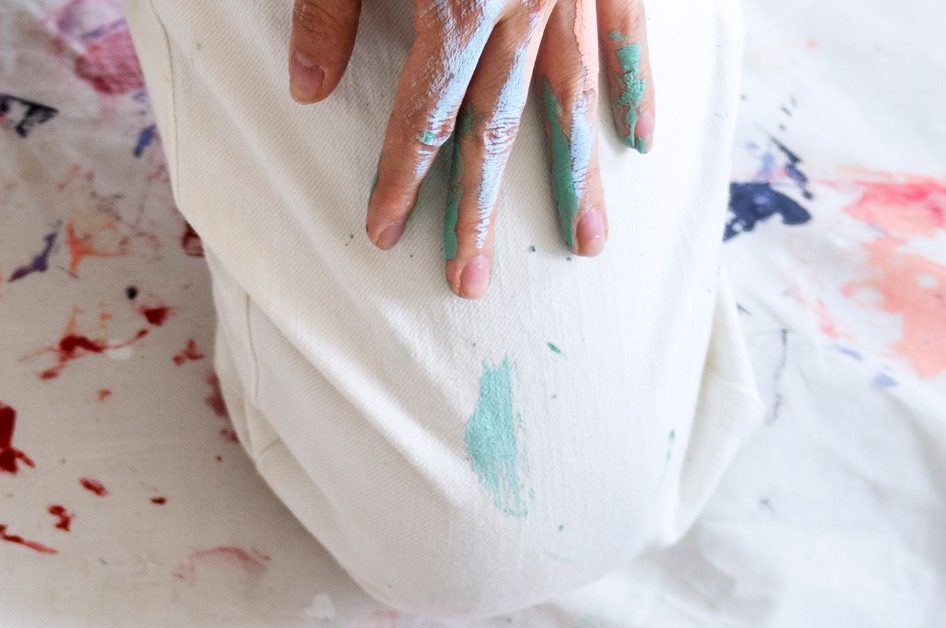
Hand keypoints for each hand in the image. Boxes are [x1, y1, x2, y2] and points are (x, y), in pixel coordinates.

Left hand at [290, 0, 651, 297]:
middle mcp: (524, 3)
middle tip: (471, 281)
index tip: (385, 233)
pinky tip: (639, 139)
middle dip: (480, 210)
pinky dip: (636, 85)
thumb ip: (329, 8)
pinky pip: (627, 32)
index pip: (425, 112)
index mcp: (459, 2)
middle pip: (498, 125)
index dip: (401, 176)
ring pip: (573, 94)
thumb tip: (306, 88)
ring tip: (586, 244)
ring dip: (576, 175)